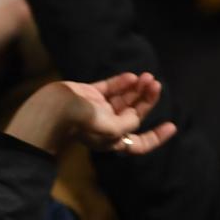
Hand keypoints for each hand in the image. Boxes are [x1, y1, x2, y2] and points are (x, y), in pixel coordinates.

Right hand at [3, 74, 177, 156]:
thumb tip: (135, 116)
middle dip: (147, 101)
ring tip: (147, 77)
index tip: (172, 126)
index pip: (138, 143)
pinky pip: (110, 87)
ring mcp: (96, 108)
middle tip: (155, 85)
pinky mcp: (87, 94)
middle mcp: (106, 125)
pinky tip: (131, 77)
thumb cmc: (77, 123)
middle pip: (134, 113)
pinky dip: (122, 82)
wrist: (47, 109)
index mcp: (111, 139)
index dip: (156, 137)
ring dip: (137, 89)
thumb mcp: (106, 129)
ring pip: (124, 99)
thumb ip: (125, 124)